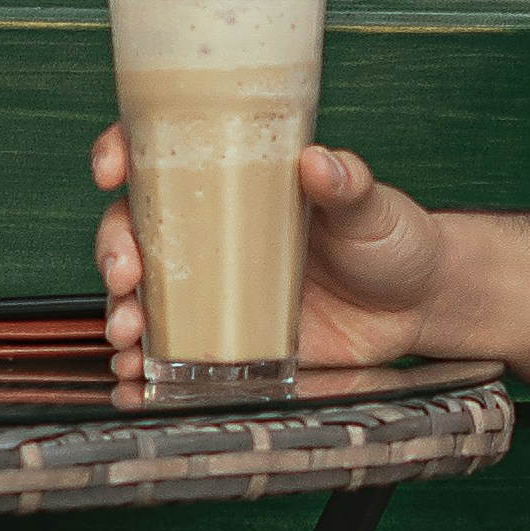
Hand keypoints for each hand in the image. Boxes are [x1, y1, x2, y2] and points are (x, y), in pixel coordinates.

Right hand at [92, 130, 447, 364]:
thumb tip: (321, 163)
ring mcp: (216, 286)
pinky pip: (173, 349)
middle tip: (125, 274)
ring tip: (127, 333)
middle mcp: (214, 231)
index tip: (110, 169)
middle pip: (135, 229)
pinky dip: (145, 365)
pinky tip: (137, 377)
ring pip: (143, 293)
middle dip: (114, 251)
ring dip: (120, 311)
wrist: (419, 305)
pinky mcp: (229, 336)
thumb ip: (347, 184)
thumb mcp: (372, 205)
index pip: (162, 154)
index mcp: (237, 181)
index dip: (122, 153)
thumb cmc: (392, 238)